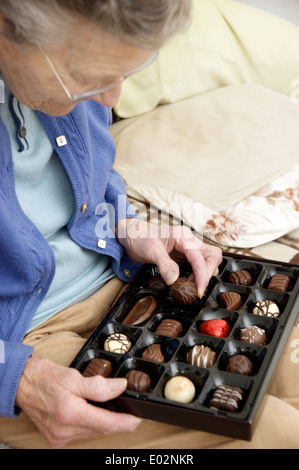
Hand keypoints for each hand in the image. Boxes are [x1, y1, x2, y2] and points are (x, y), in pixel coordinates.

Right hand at [16, 356, 141, 448]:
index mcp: (70, 413)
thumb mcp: (73, 376)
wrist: (21, 383)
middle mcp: (64, 430)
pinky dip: (89, 424)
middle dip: (115, 419)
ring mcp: (59, 437)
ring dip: (102, 421)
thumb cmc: (44, 377)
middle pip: (100, 429)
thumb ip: (98, 386)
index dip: (125, 423)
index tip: (137, 419)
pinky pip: (80, 433)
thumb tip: (120, 387)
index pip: (106, 423)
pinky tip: (91, 412)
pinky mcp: (55, 438)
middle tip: (125, 408)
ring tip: (107, 407)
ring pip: (91, 432)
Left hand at [117, 219, 221, 297]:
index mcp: (183, 236)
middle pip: (212, 256)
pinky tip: (189, 283)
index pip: (200, 257)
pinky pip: (197, 265)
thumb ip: (164, 265)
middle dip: (208, 273)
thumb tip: (174, 280)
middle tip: (198, 289)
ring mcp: (187, 248)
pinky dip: (197, 275)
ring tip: (193, 287)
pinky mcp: (183, 256)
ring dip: (204, 274)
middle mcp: (189, 241)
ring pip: (207, 260)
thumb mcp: (151, 251)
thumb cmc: (140, 237)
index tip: (199, 290)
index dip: (202, 274)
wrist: (131, 235)